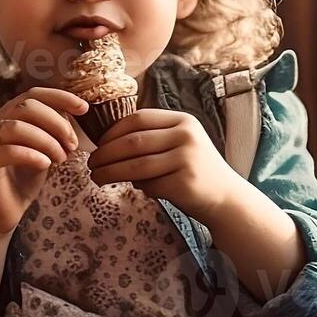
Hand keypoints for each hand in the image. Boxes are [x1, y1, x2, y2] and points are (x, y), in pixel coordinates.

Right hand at [0, 87, 87, 233]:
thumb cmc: (21, 182)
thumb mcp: (43, 152)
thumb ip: (52, 132)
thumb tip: (71, 115)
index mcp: (9, 118)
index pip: (33, 94)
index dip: (60, 97)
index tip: (84, 108)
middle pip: (27, 106)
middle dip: (57, 123)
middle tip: (72, 145)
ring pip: (18, 127)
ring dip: (47, 141)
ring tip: (60, 159)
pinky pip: (9, 150)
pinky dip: (33, 155)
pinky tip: (45, 165)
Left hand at [88, 109, 244, 220]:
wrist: (225, 197)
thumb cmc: (192, 169)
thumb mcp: (177, 144)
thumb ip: (150, 139)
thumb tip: (105, 145)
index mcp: (182, 120)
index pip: (138, 119)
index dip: (112, 132)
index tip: (98, 145)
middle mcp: (186, 135)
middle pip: (133, 142)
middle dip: (105, 154)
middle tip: (91, 164)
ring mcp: (187, 159)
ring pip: (136, 164)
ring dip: (110, 172)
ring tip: (97, 177)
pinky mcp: (185, 183)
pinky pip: (149, 185)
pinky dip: (140, 188)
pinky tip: (139, 188)